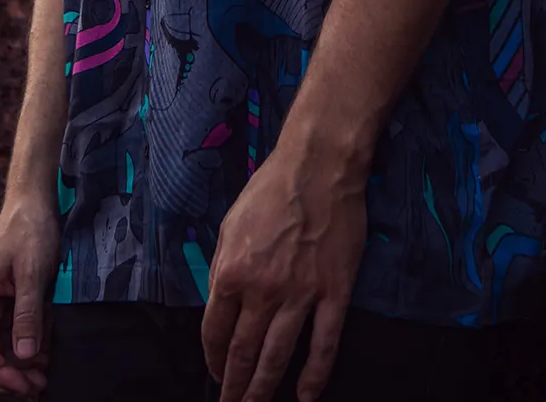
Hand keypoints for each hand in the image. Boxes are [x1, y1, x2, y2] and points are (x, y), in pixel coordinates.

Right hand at [0, 191, 59, 394]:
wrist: (37, 199)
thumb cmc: (30, 229)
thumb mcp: (33, 272)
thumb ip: (27, 314)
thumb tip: (23, 356)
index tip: (25, 385)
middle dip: (14, 369)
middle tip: (43, 383)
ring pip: (4, 341)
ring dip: (24, 358)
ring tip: (48, 370)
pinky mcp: (11, 296)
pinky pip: (16, 327)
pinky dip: (31, 340)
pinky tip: (49, 348)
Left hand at [201, 147, 366, 401]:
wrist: (318, 167)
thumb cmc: (270, 189)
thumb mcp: (230, 224)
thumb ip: (222, 266)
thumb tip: (219, 303)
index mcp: (232, 271)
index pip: (214, 331)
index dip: (212, 359)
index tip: (214, 373)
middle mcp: (263, 291)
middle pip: (243, 353)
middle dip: (234, 387)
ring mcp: (301, 295)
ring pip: (278, 357)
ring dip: (264, 389)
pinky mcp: (334, 294)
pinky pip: (324, 345)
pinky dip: (314, 376)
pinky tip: (305, 395)